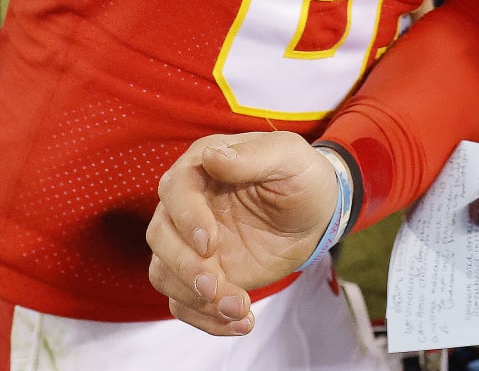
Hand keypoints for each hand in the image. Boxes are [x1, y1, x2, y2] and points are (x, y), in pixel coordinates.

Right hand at [146, 131, 339, 335]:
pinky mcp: (202, 274)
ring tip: (239, 309)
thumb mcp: (288, 155)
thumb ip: (252, 156)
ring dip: (194, 298)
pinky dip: (205, 319)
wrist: (317, 213)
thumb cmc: (301, 176)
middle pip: (160, 237)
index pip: (175, 190)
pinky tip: (240, 322)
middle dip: (184, 267)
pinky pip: (184, 302)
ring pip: (164, 274)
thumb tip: (211, 157)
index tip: (208, 244)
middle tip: (216, 287)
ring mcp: (190, 243)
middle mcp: (187, 206)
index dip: (187, 219)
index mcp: (202, 167)